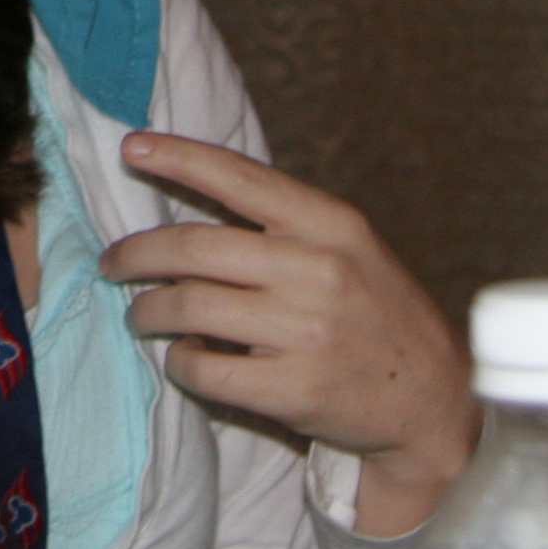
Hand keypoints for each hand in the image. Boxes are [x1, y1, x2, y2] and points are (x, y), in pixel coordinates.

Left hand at [99, 130, 477, 538]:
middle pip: (193, 249)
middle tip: (113, 263)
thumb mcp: (349, 248)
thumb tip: (189, 202)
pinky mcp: (294, 390)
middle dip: (136, 254)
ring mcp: (306, 332)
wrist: (434, 400)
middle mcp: (317, 270)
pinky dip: (182, 363)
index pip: (238, 177)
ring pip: (188, 308)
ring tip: (142, 315)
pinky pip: (204, 369)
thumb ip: (283, 224)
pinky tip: (186, 359)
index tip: (132, 148)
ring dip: (149, 311)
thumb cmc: (378, 315)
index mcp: (329, 224)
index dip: (177, 157)